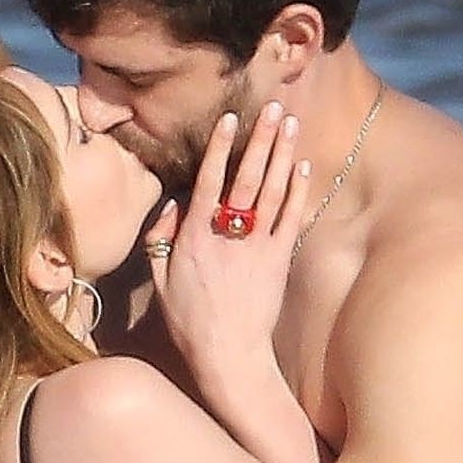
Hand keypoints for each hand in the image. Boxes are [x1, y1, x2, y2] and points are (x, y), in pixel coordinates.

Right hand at [146, 101, 311, 383]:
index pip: (208, 182)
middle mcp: (227, 237)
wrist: (229, 355)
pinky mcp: (278, 261)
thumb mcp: (160, 281)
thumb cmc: (190, 321)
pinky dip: (296, 191)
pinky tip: (302, 167)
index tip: (229, 119)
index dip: (220, 149)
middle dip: (259, 140)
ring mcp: (257, 248)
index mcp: (194, 239)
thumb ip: (162, 239)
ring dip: (281, 155)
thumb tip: (172, 205)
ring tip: (289, 124)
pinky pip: (290, 219)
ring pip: (272, 192)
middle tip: (271, 107)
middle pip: (246, 178)